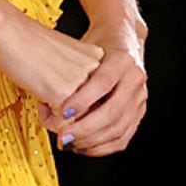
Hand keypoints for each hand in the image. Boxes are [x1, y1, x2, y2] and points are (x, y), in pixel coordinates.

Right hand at [0, 11, 104, 117]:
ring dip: (55, 116)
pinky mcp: (64, 93)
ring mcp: (82, 81)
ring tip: (42, 93)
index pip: (95, 98)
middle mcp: (96, 69)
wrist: (8, 30)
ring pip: (76, 121)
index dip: (71, 98)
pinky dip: (46, 118)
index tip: (56, 86)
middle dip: (64, 110)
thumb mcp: (63, 63)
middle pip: (87, 111)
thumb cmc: (28, 44)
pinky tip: (38, 96)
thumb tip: (78, 118)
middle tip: (46, 91)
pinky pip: (60, 125)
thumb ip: (76, 85)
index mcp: (97, 58)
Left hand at [39, 18, 147, 155]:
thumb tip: (45, 101)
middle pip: (113, 111)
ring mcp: (140, 97)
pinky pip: (123, 137)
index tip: (63, 113)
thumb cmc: (98, 44)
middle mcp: (135, 78)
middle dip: (85, 129)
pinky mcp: (139, 112)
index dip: (83, 100)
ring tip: (70, 143)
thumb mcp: (83, 49)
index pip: (103, 82)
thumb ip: (70, 72)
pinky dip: (102, 147)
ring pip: (119, 128)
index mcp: (122, 58)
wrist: (123, 37)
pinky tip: (84, 147)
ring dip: (92, 142)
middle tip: (63, 137)